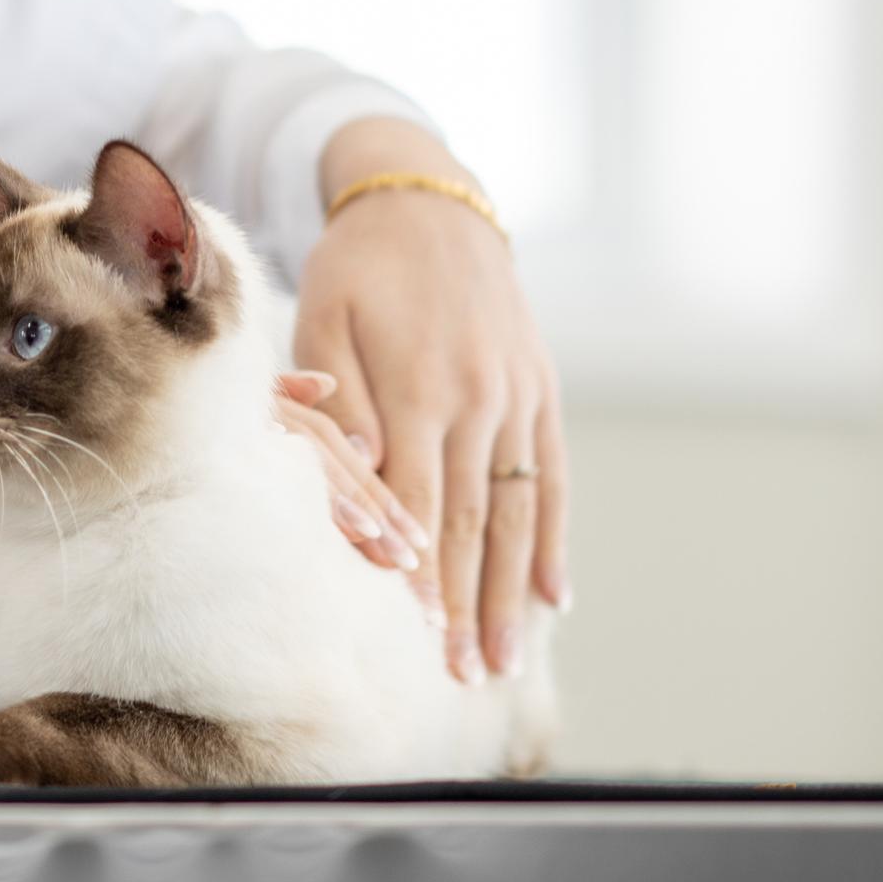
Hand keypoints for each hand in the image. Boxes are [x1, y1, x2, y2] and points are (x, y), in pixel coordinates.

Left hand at [290, 121, 568, 680]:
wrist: (431, 204)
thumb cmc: (358, 270)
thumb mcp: (325, 316)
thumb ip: (340, 396)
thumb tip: (361, 467)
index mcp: (419, 384)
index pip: (418, 498)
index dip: (419, 569)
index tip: (419, 635)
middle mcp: (478, 397)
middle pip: (472, 520)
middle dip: (469, 605)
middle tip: (465, 677)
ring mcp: (518, 397)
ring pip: (517, 509)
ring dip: (513, 591)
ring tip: (506, 659)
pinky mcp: (541, 391)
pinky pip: (552, 477)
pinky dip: (554, 539)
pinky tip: (557, 597)